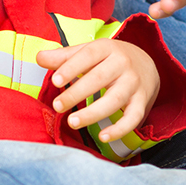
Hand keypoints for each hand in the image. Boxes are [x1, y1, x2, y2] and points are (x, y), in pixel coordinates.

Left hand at [37, 39, 159, 142]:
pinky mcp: (142, 102)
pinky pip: (133, 118)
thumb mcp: (89, 52)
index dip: (71, 68)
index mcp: (107, 47)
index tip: (55, 81)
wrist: (146, 64)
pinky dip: (119, 129)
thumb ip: (64, 57)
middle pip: (99, 78)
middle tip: (57, 106)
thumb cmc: (109, 59)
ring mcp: (134, 84)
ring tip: (72, 122)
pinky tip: (103, 137)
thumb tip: (39, 57)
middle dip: (77, 93)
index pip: (88, 55)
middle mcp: (123, 64)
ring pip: (115, 100)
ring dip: (93, 113)